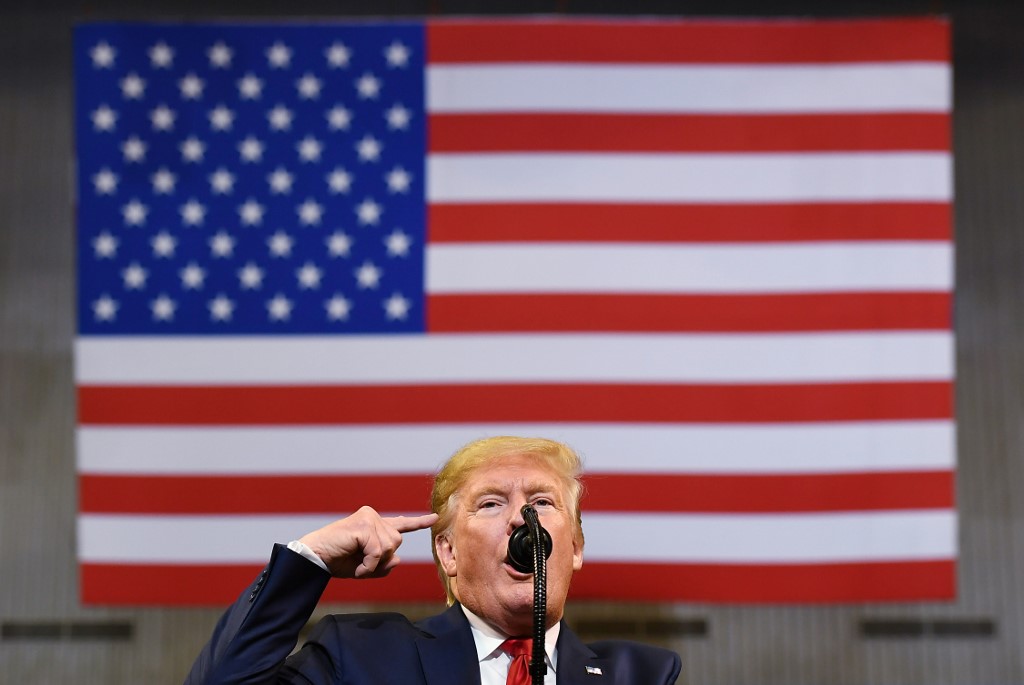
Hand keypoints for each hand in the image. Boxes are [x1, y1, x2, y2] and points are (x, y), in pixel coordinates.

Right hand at [298, 506, 438, 578]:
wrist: (315, 558)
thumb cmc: (337, 561)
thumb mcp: (365, 568)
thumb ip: (383, 564)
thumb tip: (397, 559)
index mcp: (375, 526)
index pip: (401, 523)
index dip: (419, 522)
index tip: (435, 518)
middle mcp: (374, 517)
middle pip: (397, 542)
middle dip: (382, 560)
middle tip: (360, 564)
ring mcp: (369, 518)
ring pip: (390, 547)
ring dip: (374, 563)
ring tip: (357, 564)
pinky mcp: (364, 525)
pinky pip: (378, 552)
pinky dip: (368, 565)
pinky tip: (356, 565)